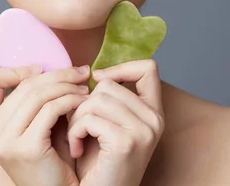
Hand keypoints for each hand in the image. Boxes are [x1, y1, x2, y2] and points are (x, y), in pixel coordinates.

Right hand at [0, 64, 91, 185]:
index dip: (15, 69)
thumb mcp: (36, 127)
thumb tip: (53, 67)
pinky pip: (51, 109)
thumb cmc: (53, 163)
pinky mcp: (27, 147)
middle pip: (23, 85)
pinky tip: (84, 102)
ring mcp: (6, 141)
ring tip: (84, 87)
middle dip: (56, 74)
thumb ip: (34, 102)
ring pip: (38, 94)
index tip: (42, 69)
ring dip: (66, 86)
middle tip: (79, 72)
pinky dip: (71, 100)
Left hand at [68, 59, 164, 185]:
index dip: (120, 68)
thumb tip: (91, 70)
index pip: (148, 69)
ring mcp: (144, 130)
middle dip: (84, 102)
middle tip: (79, 126)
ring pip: (96, 100)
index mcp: (152, 112)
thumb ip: (107, 99)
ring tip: (77, 139)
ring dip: (76, 119)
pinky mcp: (127, 142)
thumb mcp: (105, 123)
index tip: (97, 79)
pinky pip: (90, 119)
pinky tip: (77, 149)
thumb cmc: (97, 162)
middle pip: (109, 84)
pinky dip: (75, 133)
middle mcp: (154, 119)